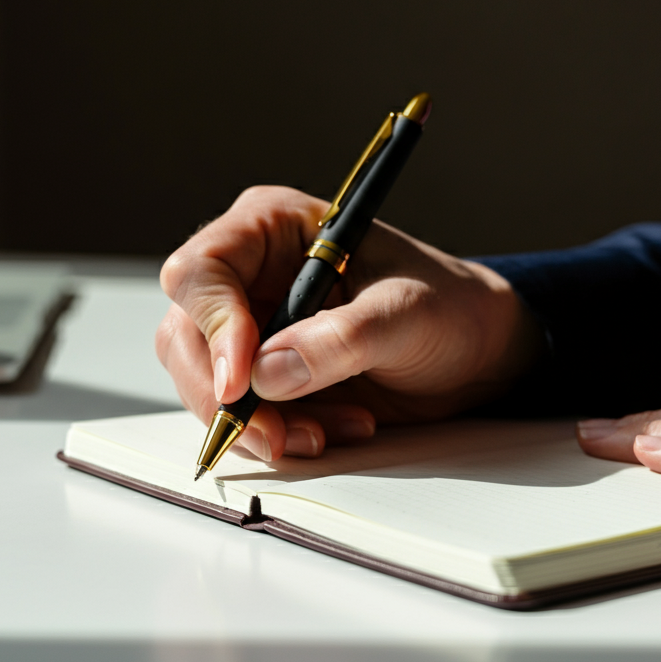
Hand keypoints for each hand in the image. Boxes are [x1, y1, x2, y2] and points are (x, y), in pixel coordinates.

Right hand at [156, 185, 543, 460]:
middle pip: (186, 334)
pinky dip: (273, 434)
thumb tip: (267, 372)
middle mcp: (249, 273)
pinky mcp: (262, 373)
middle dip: (225, 394)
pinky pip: (237, 412)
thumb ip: (342, 338)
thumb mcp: (408, 313)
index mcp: (272, 227)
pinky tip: (328, 431)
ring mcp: (250, 325)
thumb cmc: (448, 307)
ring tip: (325, 432)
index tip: (243, 381)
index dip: (212, 325)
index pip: (202, 270)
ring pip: (204, 381)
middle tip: (275, 433)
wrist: (474, 352)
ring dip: (254, 422)